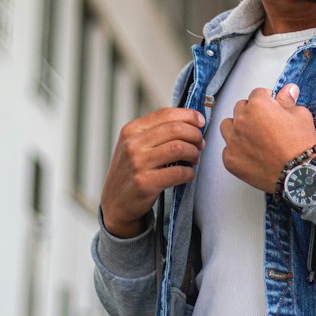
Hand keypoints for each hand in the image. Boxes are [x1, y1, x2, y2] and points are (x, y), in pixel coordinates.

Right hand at [100, 107, 205, 237]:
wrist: (115, 202)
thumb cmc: (130, 171)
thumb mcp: (134, 145)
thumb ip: (155, 132)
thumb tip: (189, 122)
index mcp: (131, 130)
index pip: (166, 113)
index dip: (189, 116)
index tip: (200, 122)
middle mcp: (133, 144)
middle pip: (176, 129)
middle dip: (195, 135)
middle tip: (200, 144)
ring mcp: (138, 163)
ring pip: (179, 148)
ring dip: (194, 153)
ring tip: (194, 159)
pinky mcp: (145, 183)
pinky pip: (178, 172)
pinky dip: (189, 172)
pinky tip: (188, 174)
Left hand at [220, 85, 315, 193]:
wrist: (299, 174)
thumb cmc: (301, 145)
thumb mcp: (300, 116)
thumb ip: (288, 101)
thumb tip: (288, 89)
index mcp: (258, 105)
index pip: (257, 94)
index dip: (267, 100)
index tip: (272, 107)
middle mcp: (241, 120)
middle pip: (241, 108)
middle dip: (251, 112)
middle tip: (264, 124)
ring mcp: (233, 141)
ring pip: (228, 126)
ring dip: (238, 128)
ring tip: (252, 137)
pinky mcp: (230, 159)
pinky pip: (228, 149)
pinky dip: (237, 150)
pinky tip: (251, 155)